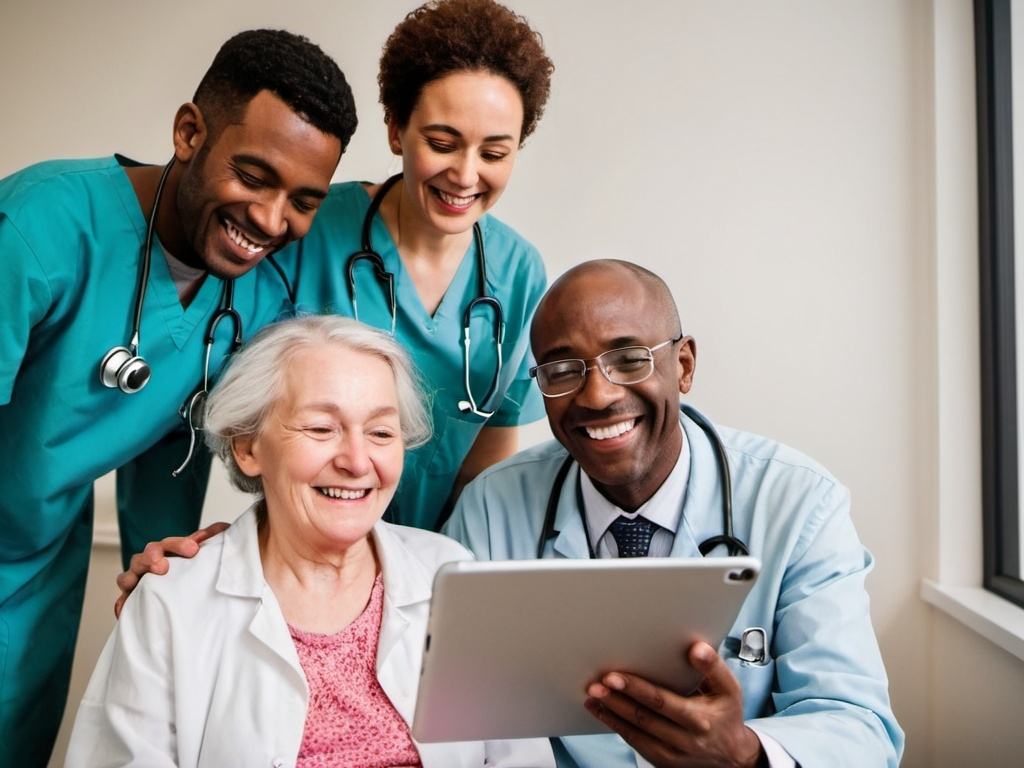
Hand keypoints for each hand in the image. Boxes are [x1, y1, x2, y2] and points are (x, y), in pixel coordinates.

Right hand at [113, 522, 229, 617]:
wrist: (189, 600)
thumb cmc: (194, 569)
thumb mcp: (206, 553)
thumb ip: (213, 538)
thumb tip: (221, 529)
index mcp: (167, 552)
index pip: (168, 544)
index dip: (178, 545)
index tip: (192, 549)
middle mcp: (150, 565)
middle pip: (145, 556)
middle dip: (152, 557)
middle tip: (162, 566)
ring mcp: (138, 582)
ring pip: (127, 576)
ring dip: (131, 577)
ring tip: (136, 583)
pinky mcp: (133, 600)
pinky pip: (123, 602)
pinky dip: (122, 604)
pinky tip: (123, 610)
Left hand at [583, 641, 765, 767]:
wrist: (733, 758)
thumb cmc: (726, 716)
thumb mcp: (729, 689)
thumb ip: (713, 667)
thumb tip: (696, 648)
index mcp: (698, 719)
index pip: (661, 702)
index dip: (635, 689)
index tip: (614, 676)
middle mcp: (684, 740)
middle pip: (643, 718)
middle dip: (616, 700)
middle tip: (595, 684)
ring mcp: (672, 754)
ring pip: (635, 734)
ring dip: (611, 714)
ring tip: (593, 697)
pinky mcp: (663, 762)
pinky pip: (636, 744)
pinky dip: (618, 727)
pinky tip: (604, 712)